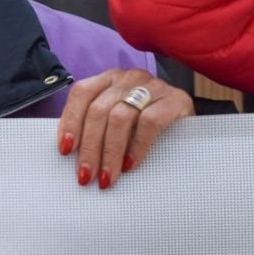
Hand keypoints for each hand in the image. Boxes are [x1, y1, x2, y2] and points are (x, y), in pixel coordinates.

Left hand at [57, 69, 191, 190]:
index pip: (82, 93)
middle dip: (90, 147)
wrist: (188, 123)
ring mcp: (154, 86)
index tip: (66, 150)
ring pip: (121, 117)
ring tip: (107, 176)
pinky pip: (150, 122)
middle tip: (86, 175)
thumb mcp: (117, 119)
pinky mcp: (175, 100)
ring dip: (110, 151)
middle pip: (99, 110)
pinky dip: (136, 146)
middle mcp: (130, 78)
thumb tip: (71, 154)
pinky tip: (131, 164)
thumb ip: (96, 127)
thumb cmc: (145, 125)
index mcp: (110, 79)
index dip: (71, 121)